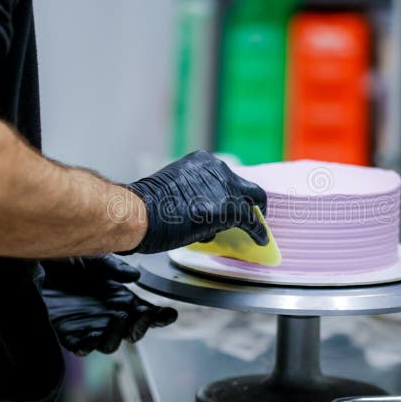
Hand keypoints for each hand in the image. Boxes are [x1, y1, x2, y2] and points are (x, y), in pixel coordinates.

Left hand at [40, 255, 176, 355]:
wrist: (35, 262)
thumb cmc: (67, 258)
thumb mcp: (95, 257)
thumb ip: (114, 268)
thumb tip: (134, 276)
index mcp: (121, 299)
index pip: (146, 313)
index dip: (160, 317)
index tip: (169, 313)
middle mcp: (108, 316)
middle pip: (132, 331)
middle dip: (142, 326)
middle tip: (143, 314)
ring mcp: (89, 326)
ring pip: (110, 344)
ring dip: (117, 335)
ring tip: (118, 318)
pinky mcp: (66, 333)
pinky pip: (79, 347)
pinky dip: (85, 347)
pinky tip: (88, 340)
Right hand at [125, 150, 267, 253]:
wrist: (140, 212)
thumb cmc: (147, 205)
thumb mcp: (174, 187)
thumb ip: (193, 193)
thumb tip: (205, 213)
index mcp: (201, 161)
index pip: (224, 176)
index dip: (230, 192)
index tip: (231, 201)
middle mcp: (218, 169)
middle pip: (245, 186)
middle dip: (251, 201)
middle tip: (253, 212)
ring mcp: (225, 188)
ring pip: (253, 201)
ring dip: (254, 217)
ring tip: (255, 230)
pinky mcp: (230, 209)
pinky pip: (252, 222)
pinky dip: (258, 232)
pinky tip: (260, 240)